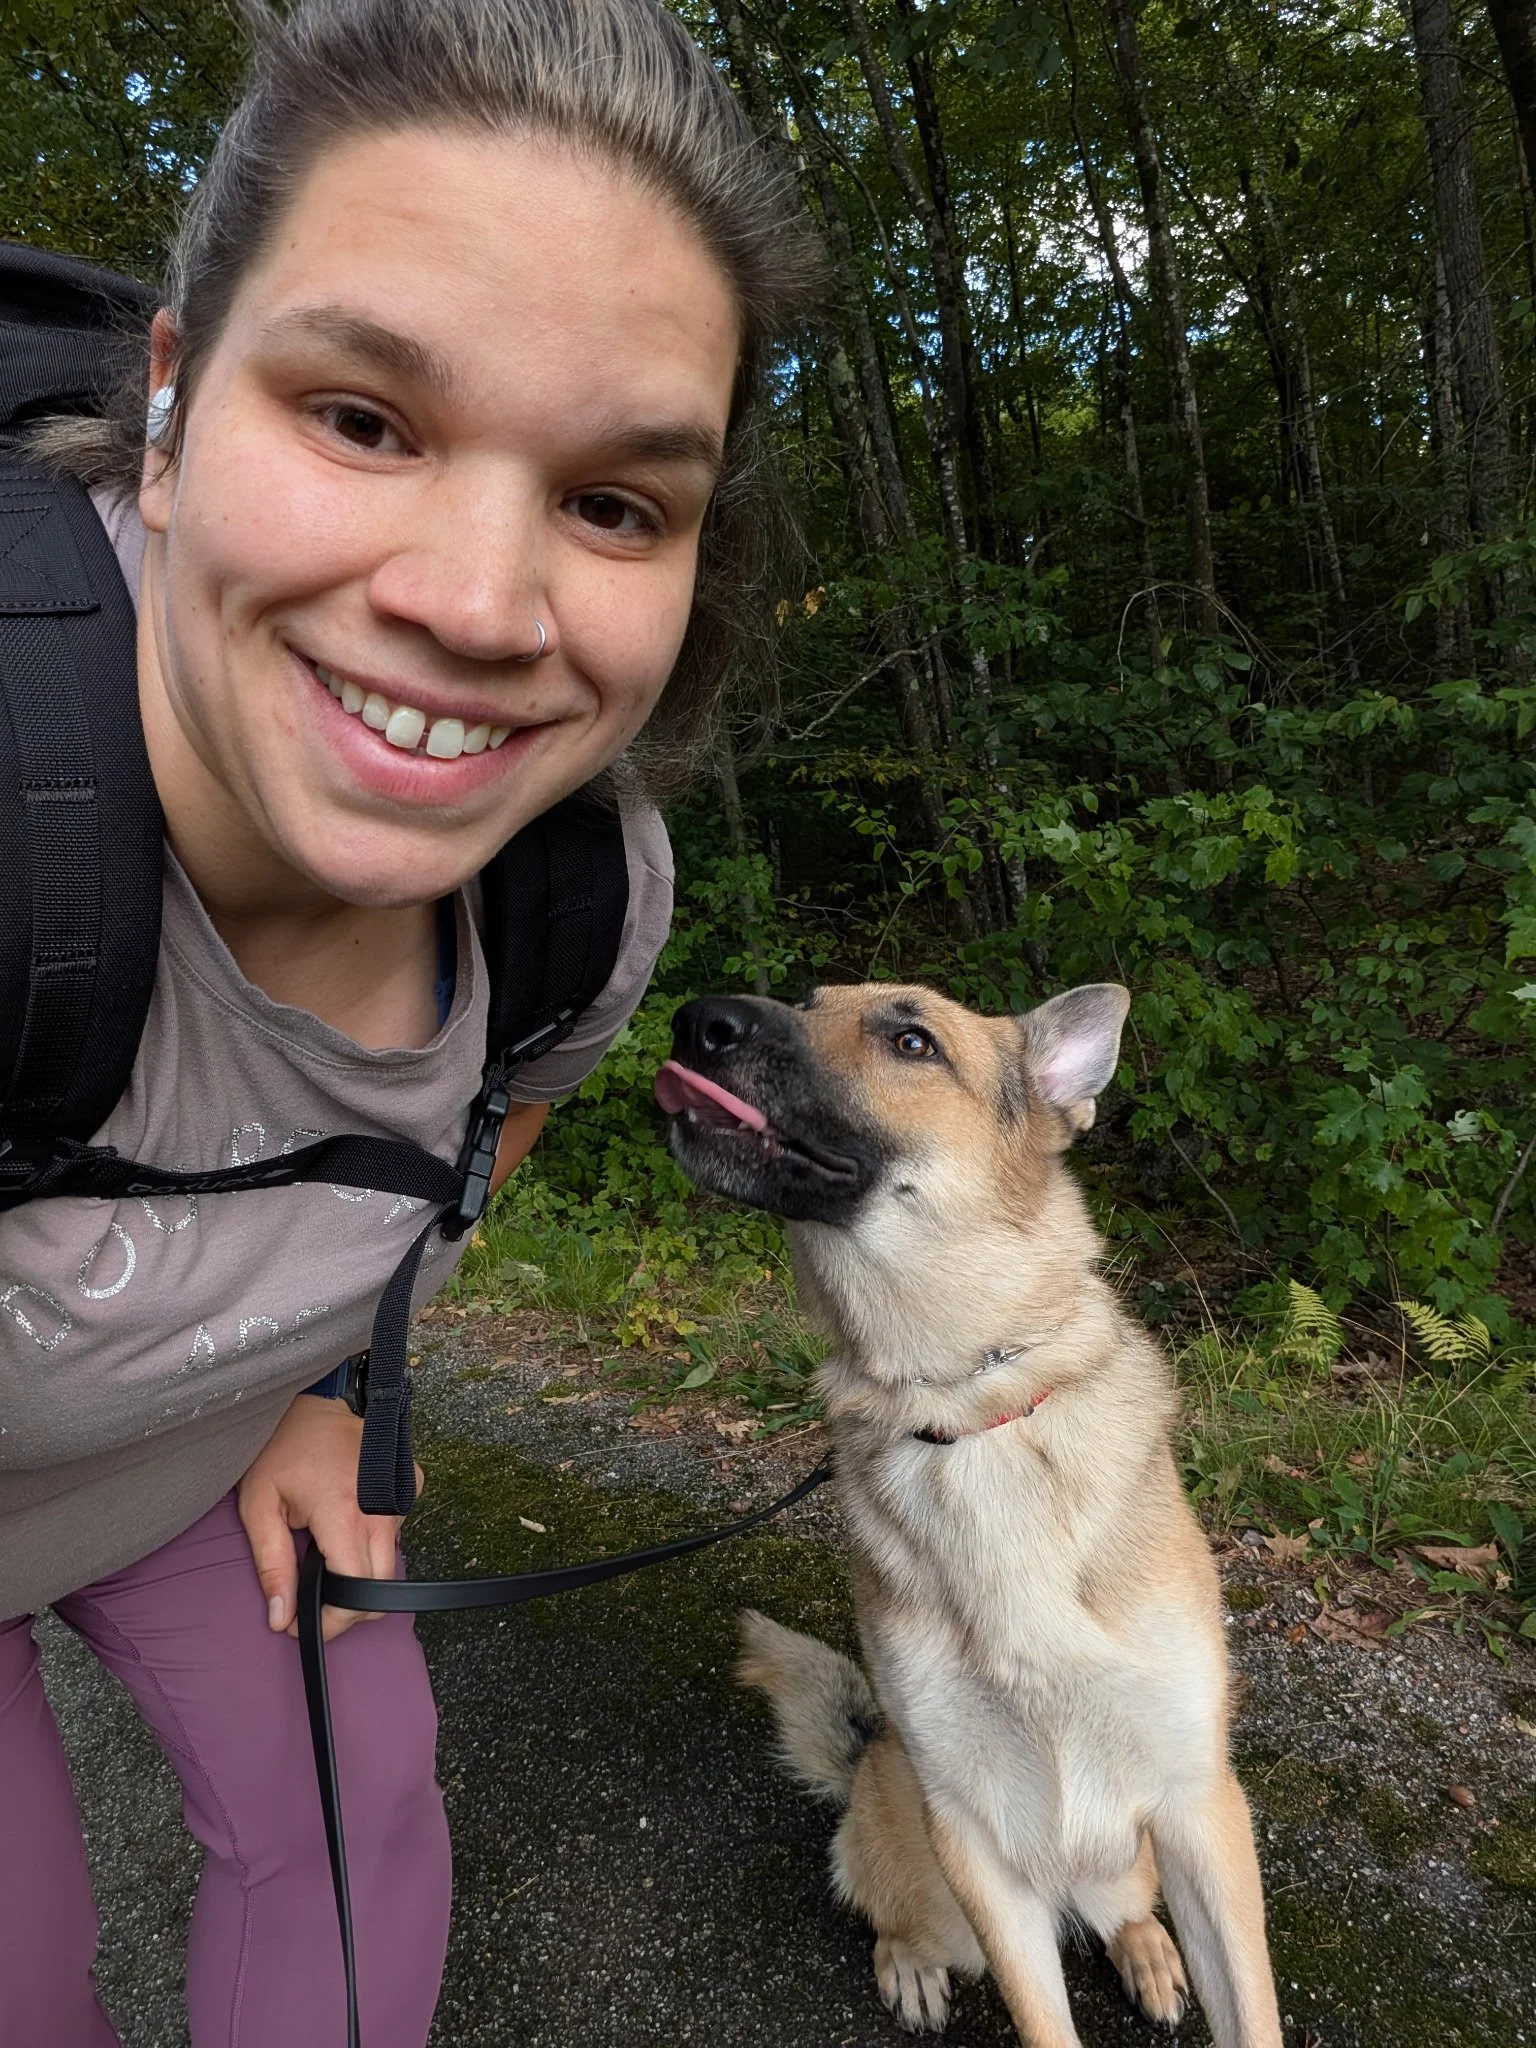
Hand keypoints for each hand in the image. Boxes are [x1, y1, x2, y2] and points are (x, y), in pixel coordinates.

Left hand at [237, 1393, 424, 1641]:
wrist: (311, 1400)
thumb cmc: (279, 1450)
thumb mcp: (258, 1507)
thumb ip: (271, 1566)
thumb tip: (281, 1618)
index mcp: (345, 1512)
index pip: (357, 1591)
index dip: (331, 1620)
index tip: (301, 1624)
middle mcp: (382, 1507)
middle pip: (382, 1585)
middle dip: (348, 1607)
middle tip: (312, 1602)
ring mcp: (402, 1495)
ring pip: (389, 1560)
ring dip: (359, 1573)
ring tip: (322, 1555)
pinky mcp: (411, 1485)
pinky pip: (396, 1532)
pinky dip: (372, 1543)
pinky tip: (345, 1524)